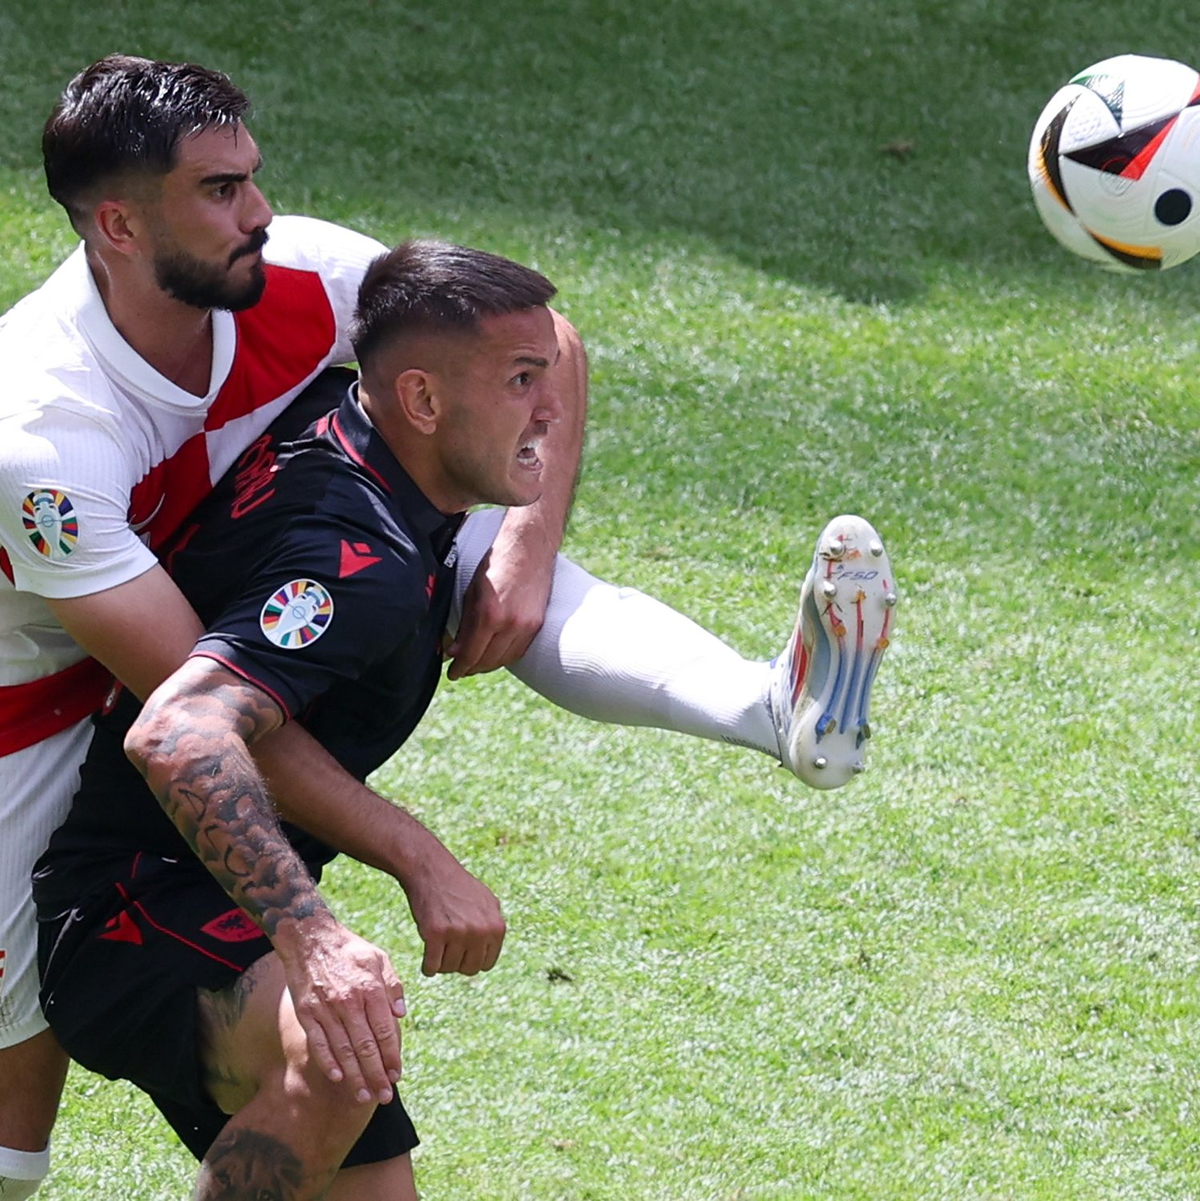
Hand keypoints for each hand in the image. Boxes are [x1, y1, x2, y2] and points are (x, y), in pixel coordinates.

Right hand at [278, 915, 405, 1104]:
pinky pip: (318, 1043)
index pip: (385, 1030)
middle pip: (366, 1046)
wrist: (310, 938)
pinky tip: (337, 1078)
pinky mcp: (307, 1012)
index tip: (398, 1074)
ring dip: (354, 1076)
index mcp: (370, 987)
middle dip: (377, 1074)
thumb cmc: (349, 949)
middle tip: (385, 1096)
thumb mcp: (379, 958)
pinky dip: (327, 1062)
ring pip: (343, 1050)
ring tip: (364, 1096)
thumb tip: (401, 1015)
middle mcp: (349, 1000)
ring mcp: (326, 1008)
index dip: (392, 1055)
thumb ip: (393, 986)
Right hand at [401, 840, 506, 975]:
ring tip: (438, 946)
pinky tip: (427, 960)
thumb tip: (492, 952)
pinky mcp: (436, 933)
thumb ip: (493, 927)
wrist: (432, 870)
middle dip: (457, 962)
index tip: (462, 950)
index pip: (487, 964)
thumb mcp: (487, 902)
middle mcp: (481, 931)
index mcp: (497, 926)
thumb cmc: (458, 887)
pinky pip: (431, 967)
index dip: (472, 959)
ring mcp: (459, 932)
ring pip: (449, 968)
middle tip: (447, 948)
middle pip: (469, 969)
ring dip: (441, 963)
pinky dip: (428, 967)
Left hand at [446, 532, 553, 679]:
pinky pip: (519, 650)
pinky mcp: (537, 624)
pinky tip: (495, 653)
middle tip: (460, 668)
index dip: (459, 668)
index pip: (471, 655)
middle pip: (488, 661)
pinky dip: (505, 656)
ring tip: (476, 663)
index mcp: (490, 615)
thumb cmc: (496, 564)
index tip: (452, 673)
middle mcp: (511, 625)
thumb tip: (454, 651)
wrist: (529, 547)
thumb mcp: (472, 592)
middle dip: (471, 668)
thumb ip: (464, 625)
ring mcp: (527, 626)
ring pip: (504, 659)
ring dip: (488, 664)